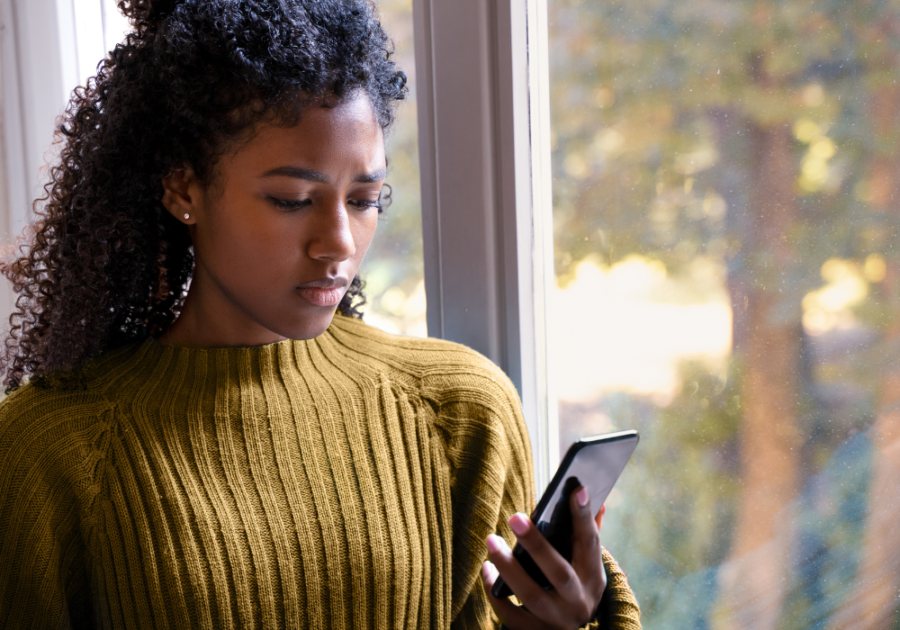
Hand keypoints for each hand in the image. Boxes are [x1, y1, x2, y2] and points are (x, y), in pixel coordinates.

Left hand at [481, 487, 607, 629]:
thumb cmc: (576, 586)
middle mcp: (578, 601)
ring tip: (492, 541)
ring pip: (532, 595)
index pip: (591, 543)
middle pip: (559, 573)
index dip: (584, 517)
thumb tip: (586, 492)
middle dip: (536, 545)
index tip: (576, 489)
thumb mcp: (588, 564)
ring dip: (509, 568)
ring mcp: (557, 621)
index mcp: (594, 577)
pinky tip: (486, 569)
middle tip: (514, 517)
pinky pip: (511, 615)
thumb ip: (586, 532)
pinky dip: (495, 593)